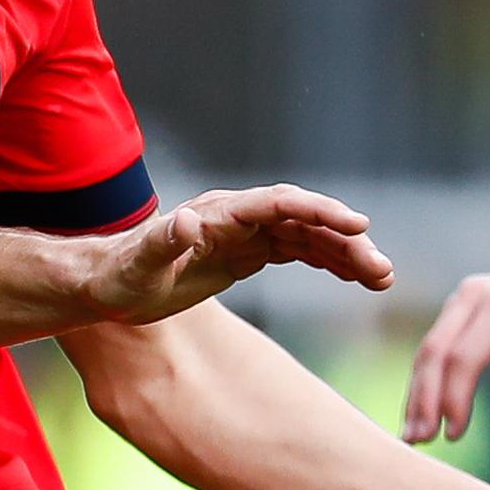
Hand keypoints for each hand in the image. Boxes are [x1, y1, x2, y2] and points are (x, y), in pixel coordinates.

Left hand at [85, 186, 390, 321]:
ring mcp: (245, 233)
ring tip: (382, 278)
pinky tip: (356, 278)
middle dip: (345, 241)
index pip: (279, 204)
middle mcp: (237, 216)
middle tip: (382, 271)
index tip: (358, 225)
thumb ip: (163, 242)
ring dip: (345, 254)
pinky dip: (328, 262)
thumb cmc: (118, 275)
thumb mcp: (138, 265)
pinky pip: (298, 251)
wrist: (106, 285)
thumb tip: (190, 222)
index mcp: (218, 213)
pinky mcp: (246, 253)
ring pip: (307, 236)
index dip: (319, 211)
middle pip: (303, 220)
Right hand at [402, 257, 489, 443]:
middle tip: (418, 441)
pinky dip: (424, 381)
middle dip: (424, 400)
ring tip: (412, 434)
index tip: (454, 435)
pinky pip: (432, 347)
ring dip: (417, 393)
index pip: (465, 356)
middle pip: (435, 352)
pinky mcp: (455, 310)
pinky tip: (421, 410)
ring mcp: (459, 300)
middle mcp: (472, 296)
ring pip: (427, 350)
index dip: (455, 398)